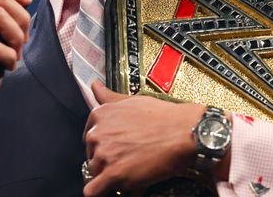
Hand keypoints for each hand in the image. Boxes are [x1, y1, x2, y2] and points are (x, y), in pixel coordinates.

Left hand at [82, 82, 206, 196]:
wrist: (183, 133)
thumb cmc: (162, 117)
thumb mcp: (131, 100)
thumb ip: (108, 96)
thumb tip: (95, 86)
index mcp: (100, 115)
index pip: (89, 136)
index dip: (102, 144)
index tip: (114, 147)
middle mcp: (98, 134)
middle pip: (91, 154)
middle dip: (105, 159)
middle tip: (126, 158)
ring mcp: (104, 155)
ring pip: (94, 172)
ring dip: (107, 174)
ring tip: (128, 170)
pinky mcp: (113, 174)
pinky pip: (93, 190)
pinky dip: (99, 191)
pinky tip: (111, 188)